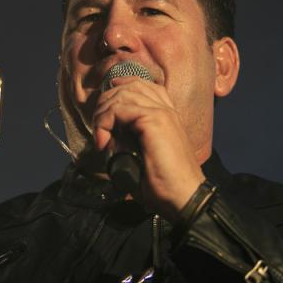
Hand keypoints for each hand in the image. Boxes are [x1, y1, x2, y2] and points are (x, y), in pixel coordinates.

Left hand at [92, 75, 205, 219]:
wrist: (184, 197)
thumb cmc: (164, 184)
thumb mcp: (141, 157)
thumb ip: (126, 142)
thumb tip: (107, 136)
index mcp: (166, 114)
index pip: (139, 85)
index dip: (117, 93)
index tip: (103, 118)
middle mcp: (165, 108)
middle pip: (127, 85)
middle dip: (105, 104)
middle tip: (98, 130)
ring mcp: (162, 112)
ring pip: (121, 94)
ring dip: (103, 113)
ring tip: (100, 136)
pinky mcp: (155, 120)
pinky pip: (119, 108)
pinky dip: (104, 122)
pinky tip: (103, 141)